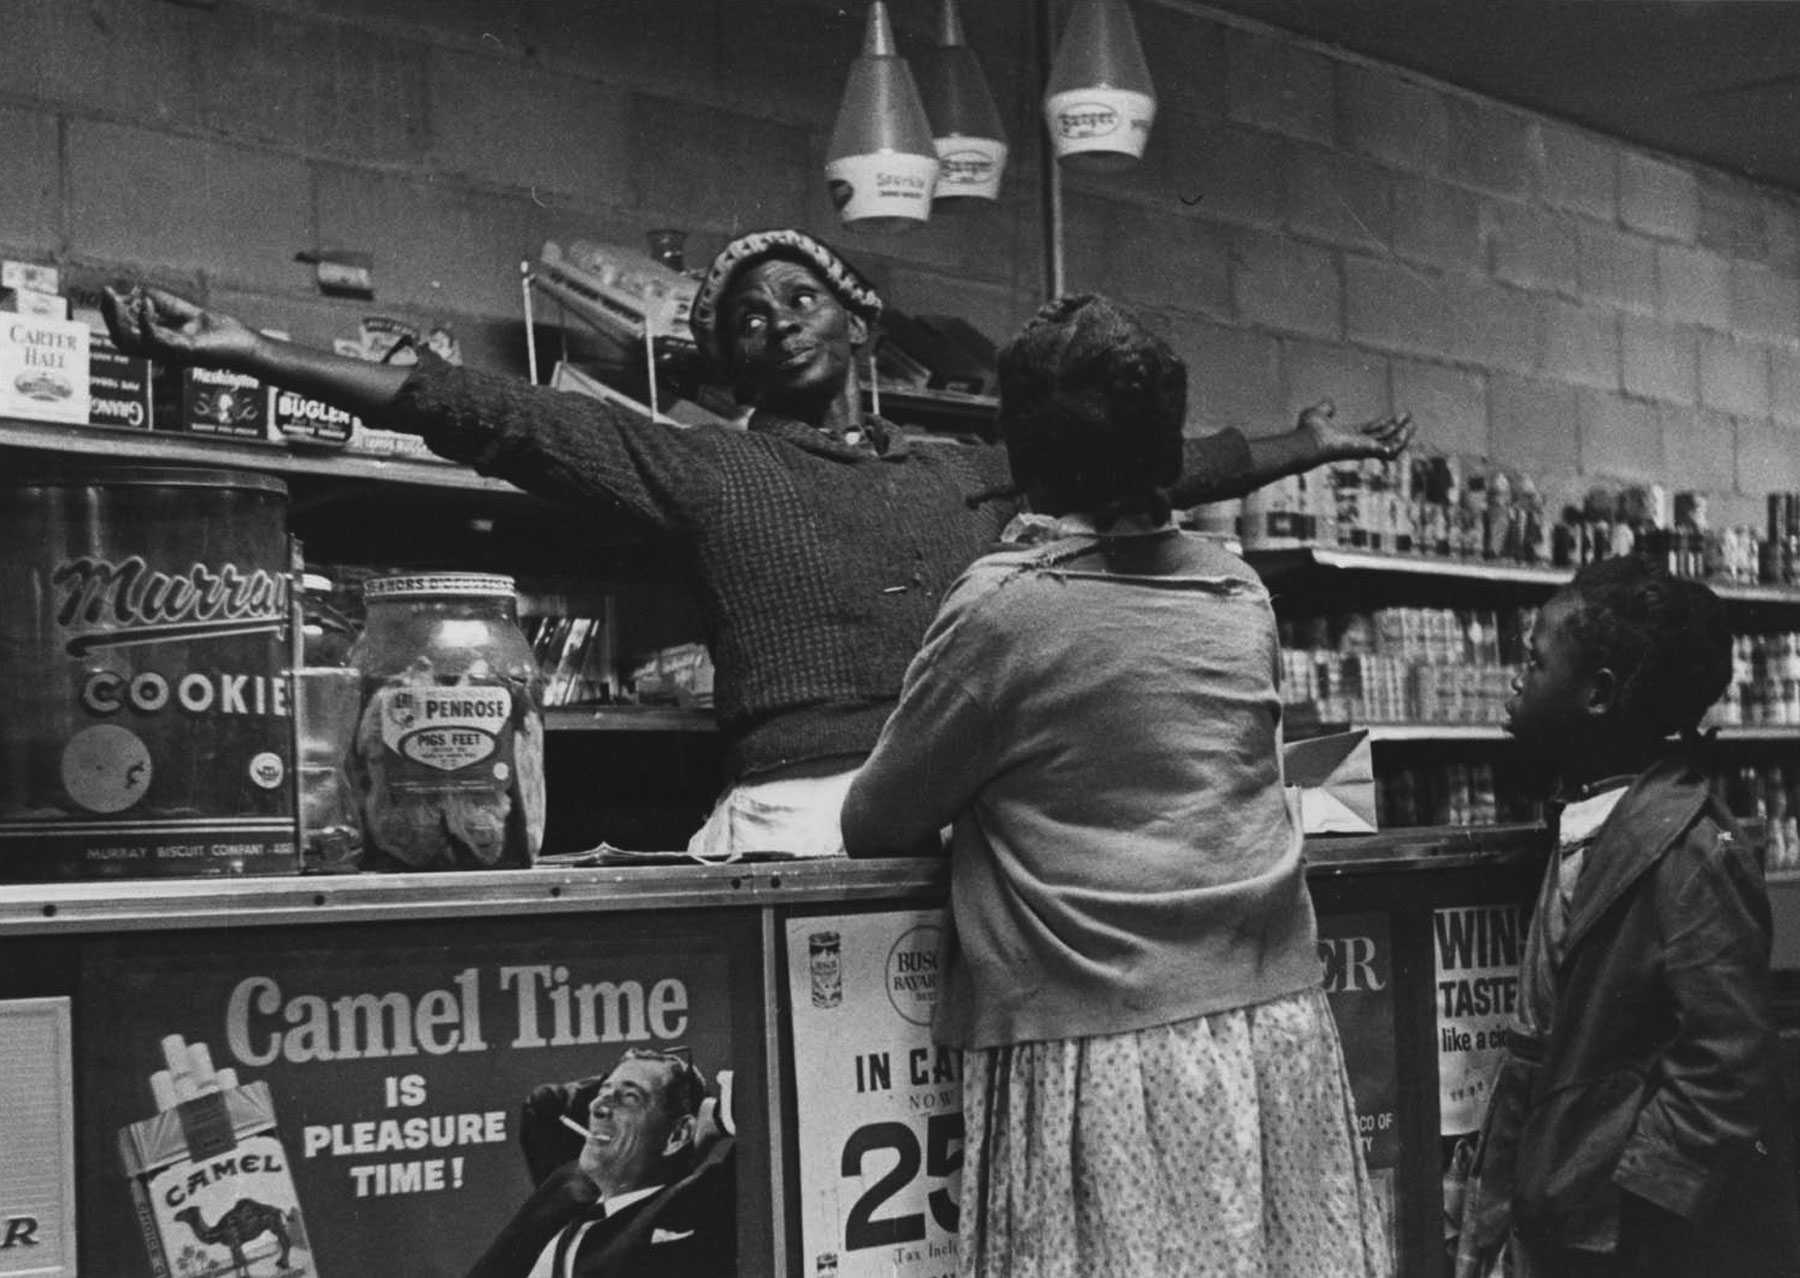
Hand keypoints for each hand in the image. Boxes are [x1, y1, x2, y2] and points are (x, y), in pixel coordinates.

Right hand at [101, 284, 259, 368]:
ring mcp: (169, 354)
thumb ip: (157, 300)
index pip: (122, 332)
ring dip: (119, 319)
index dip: (110, 313)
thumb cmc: (214, 330)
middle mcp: (158, 352)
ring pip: (131, 343)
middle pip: (121, 340)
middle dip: (109, 316)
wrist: (240, 342)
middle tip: (106, 294)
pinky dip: (146, 321)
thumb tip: (134, 291)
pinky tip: (147, 304)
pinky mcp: (182, 352)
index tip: (106, 291)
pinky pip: (155, 340)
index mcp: (156, 342)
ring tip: (118, 298)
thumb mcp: (180, 309)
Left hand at [1297, 400, 1415, 463]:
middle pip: (1383, 437)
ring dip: (1403, 435)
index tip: (1396, 415)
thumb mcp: (1318, 414)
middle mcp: (1358, 445)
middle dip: (1397, 427)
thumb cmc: (1308, 431)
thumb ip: (1325, 408)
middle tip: (1409, 417)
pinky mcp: (1367, 451)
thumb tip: (1329, 403)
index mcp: (1349, 437)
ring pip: (1389, 445)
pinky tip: (1407, 429)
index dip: (1384, 423)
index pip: (1371, 431)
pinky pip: (1390, 450)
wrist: (1306, 440)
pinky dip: (1400, 441)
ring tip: (1413, 423)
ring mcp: (1363, 449)